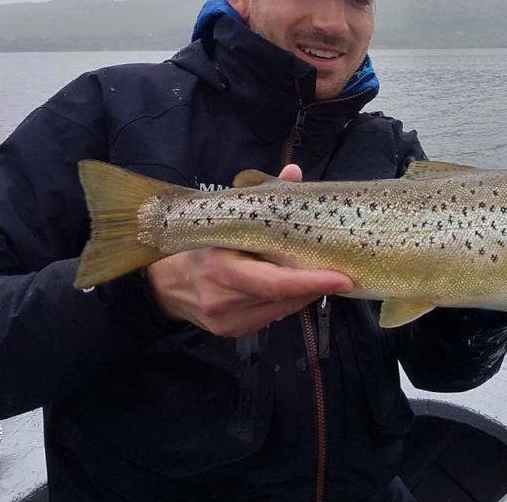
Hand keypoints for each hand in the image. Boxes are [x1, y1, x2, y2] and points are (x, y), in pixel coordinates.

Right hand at [146, 164, 354, 336]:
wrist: (163, 283)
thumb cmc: (198, 245)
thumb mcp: (225, 218)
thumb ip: (261, 199)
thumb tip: (293, 172)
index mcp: (221, 268)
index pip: (275, 283)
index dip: (311, 282)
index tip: (343, 278)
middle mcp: (223, 300)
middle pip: (283, 298)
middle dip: (315, 286)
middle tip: (342, 274)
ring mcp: (227, 322)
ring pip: (281, 310)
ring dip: (303, 295)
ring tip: (321, 277)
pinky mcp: (231, 333)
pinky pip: (270, 318)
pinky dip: (286, 303)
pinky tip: (293, 289)